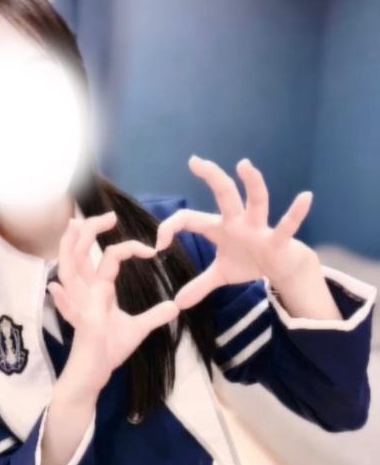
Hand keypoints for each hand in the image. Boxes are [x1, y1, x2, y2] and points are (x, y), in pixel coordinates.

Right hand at [47, 210, 179, 391]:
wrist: (94, 375)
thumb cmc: (108, 351)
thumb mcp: (137, 329)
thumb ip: (153, 316)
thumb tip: (174, 307)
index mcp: (97, 289)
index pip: (107, 258)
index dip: (126, 247)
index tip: (150, 249)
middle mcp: (84, 293)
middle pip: (78, 254)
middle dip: (86, 232)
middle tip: (105, 215)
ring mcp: (79, 307)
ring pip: (68, 272)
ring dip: (69, 250)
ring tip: (74, 227)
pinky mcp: (82, 325)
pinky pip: (70, 311)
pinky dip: (62, 301)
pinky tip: (55, 288)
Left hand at [155, 155, 318, 309]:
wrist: (281, 267)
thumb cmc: (250, 262)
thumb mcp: (220, 275)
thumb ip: (199, 286)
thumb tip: (178, 304)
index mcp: (219, 227)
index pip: (190, 219)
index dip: (171, 227)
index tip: (158, 241)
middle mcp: (238, 221)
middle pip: (224, 194)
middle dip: (211, 176)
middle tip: (195, 161)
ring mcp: (258, 228)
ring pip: (256, 201)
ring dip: (252, 184)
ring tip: (245, 164)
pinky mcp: (277, 240)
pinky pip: (286, 226)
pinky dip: (296, 214)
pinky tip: (305, 197)